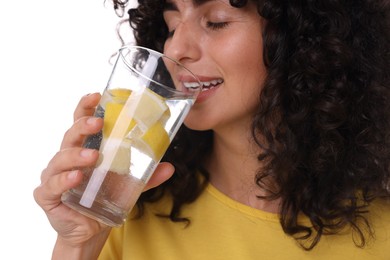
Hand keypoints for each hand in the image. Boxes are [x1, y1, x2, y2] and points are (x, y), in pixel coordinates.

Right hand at [33, 93, 173, 250]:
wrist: (90, 230)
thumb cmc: (103, 198)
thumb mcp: (127, 185)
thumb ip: (146, 176)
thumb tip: (169, 167)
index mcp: (84, 148)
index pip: (81, 122)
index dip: (86, 107)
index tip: (96, 96)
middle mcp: (67, 158)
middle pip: (70, 135)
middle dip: (83, 126)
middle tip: (98, 123)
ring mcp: (54, 175)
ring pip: (60, 158)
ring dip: (76, 155)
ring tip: (93, 156)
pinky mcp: (48, 195)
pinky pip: (52, 185)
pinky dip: (64, 180)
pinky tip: (77, 177)